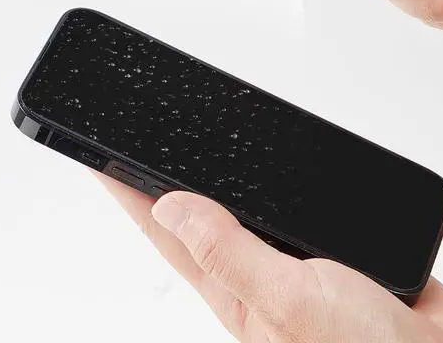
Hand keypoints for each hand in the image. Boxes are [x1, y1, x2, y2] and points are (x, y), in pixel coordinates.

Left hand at [98, 174, 442, 342]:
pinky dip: (287, 182)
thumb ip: (231, 251)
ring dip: (228, 176)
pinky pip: (303, 204)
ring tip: (196, 147)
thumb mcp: (288, 300)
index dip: (134, 192)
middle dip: (173, 177)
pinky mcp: (337, 244)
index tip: (105, 159)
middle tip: (143, 142)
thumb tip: (172, 207)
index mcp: (236, 286)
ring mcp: (299, 255)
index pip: (170, 230)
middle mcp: (262, 269)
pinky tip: (279, 166)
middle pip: (205, 211)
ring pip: (255, 204)